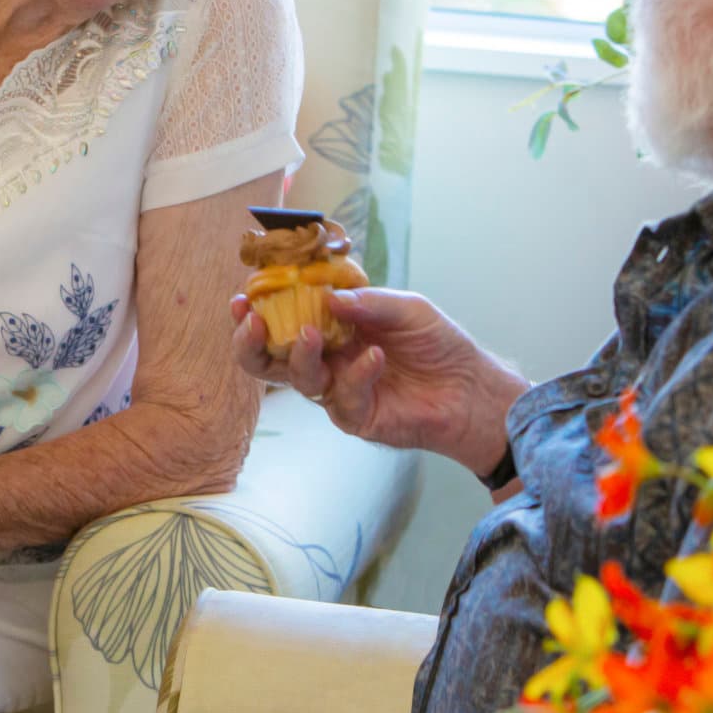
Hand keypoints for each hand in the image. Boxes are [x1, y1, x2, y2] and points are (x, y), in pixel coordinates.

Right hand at [230, 286, 524, 474]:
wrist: (470, 388)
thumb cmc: (438, 344)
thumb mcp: (407, 308)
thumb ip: (368, 301)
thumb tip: (327, 297)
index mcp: (331, 328)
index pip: (283, 319)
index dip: (258, 310)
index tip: (243, 296)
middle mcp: (326, 359)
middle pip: (269, 358)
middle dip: (251, 343)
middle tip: (253, 322)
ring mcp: (337, 389)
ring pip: (298, 378)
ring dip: (300, 354)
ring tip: (313, 333)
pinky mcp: (354, 416)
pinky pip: (341, 397)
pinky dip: (356, 375)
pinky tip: (377, 358)